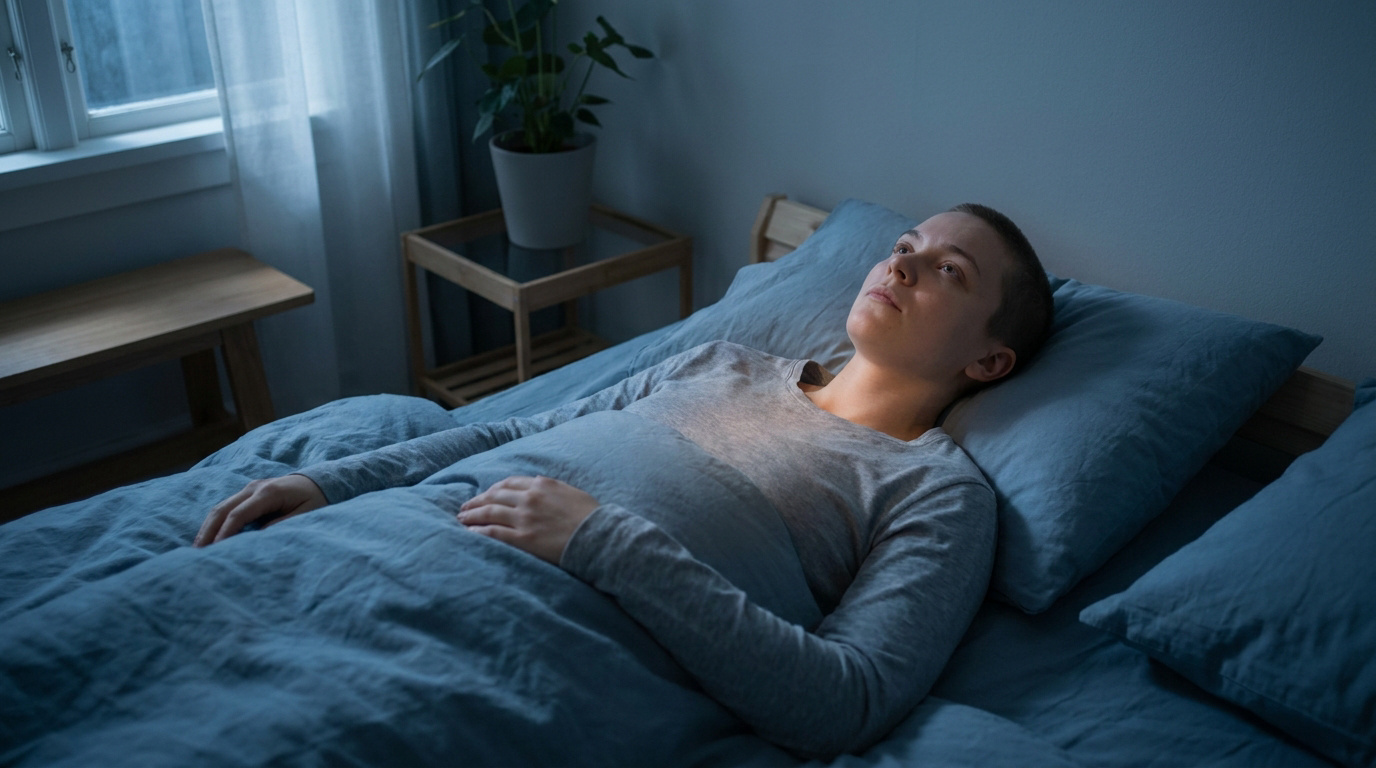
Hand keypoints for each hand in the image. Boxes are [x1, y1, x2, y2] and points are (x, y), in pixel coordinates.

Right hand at [194, 474, 327, 546]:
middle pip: (222, 509)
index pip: (238, 514)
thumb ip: (283, 524)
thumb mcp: (307, 513)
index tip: (214, 551)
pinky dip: (216, 522)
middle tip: (196, 553)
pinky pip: (227, 507)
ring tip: (197, 548)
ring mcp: (250, 488)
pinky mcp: (249, 492)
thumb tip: (258, 537)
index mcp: (268, 492)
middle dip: (208, 531)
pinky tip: (209, 537)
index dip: (224, 533)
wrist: (319, 481)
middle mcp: (254, 487)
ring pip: (220, 507)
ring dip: (208, 527)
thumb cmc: (316, 499)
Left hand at [458, 475, 599, 564]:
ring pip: (490, 512)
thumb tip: (537, 483)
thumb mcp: (571, 492)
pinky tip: (469, 532)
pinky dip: (479, 531)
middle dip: (477, 501)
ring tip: (461, 518)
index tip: (486, 494)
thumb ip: (551, 488)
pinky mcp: (523, 538)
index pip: (509, 482)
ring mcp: (525, 518)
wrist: (599, 537)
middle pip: (495, 495)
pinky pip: (494, 532)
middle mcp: (530, 498)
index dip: (493, 488)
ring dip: (472, 515)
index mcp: (542, 485)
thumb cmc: (590, 516)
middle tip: (465, 507)